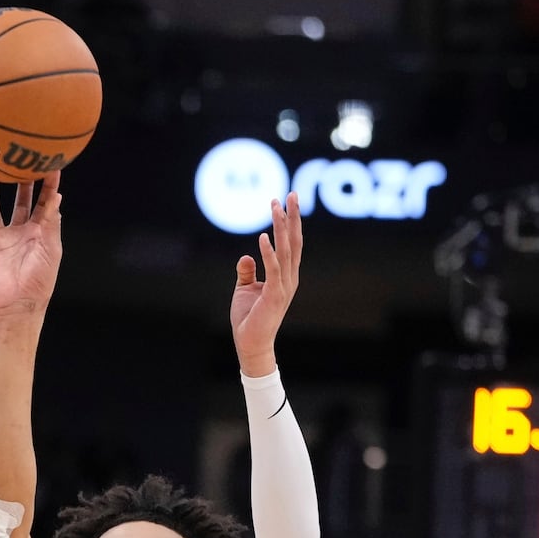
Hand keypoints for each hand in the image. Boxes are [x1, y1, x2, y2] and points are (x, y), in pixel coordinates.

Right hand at [0, 171, 63, 318]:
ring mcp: (1, 237)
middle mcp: (19, 231)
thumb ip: (50, 222)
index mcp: (39, 231)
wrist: (18, 304)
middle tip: (17, 157)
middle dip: (19, 180)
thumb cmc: (40, 280)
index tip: (50, 163)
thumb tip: (57, 196)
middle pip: (18, 199)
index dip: (48, 184)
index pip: (44, 202)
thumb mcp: (50, 249)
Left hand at [229, 191, 302, 372]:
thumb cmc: (249, 318)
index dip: (291, 222)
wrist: (251, 343)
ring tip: (276, 207)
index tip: (287, 201)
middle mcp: (289, 277)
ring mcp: (284, 286)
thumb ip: (247, 272)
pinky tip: (263, 236)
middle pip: (293, 241)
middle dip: (292, 217)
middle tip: (290, 193)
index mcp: (286, 275)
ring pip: (285, 250)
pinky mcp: (274, 295)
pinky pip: (273, 269)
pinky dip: (269, 252)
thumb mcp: (245, 289)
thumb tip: (245, 255)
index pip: (291, 244)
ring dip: (280, 227)